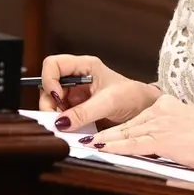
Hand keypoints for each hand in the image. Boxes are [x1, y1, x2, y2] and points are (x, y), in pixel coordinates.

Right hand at [38, 54, 159, 130]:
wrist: (146, 112)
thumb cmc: (133, 97)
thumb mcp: (109, 102)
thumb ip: (84, 112)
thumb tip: (61, 122)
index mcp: (84, 66)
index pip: (53, 64)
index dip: (49, 79)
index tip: (57, 97)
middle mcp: (76, 79)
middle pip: (48, 85)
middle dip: (49, 103)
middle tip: (57, 119)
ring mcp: (75, 95)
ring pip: (52, 102)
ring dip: (54, 115)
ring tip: (66, 127)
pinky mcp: (77, 110)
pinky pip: (61, 115)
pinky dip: (63, 124)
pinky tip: (70, 130)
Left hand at [82, 94, 193, 172]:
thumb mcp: (186, 126)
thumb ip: (168, 132)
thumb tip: (153, 147)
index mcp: (166, 104)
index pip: (138, 116)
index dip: (119, 125)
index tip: (105, 130)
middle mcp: (160, 110)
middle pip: (128, 123)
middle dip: (105, 130)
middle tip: (86, 135)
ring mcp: (160, 124)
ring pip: (126, 132)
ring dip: (105, 139)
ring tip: (89, 143)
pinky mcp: (162, 139)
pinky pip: (134, 144)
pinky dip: (116, 146)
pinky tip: (102, 148)